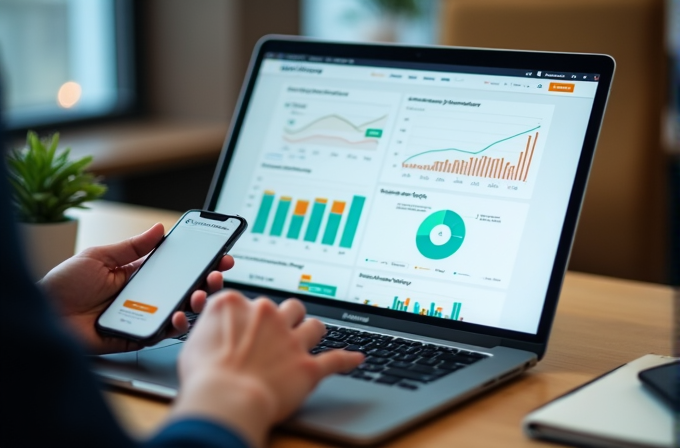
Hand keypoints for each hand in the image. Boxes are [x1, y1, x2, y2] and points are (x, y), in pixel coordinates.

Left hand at [39, 223, 233, 353]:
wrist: (42, 316)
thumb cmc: (62, 285)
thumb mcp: (98, 257)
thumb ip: (132, 247)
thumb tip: (159, 229)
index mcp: (138, 274)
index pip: (177, 266)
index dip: (200, 260)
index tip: (220, 253)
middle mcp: (146, 295)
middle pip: (186, 288)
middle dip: (208, 279)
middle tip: (218, 273)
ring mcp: (144, 315)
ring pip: (180, 310)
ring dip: (198, 301)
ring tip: (202, 293)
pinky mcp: (137, 335)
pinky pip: (163, 332)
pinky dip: (176, 325)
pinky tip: (181, 315)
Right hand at [172, 291, 363, 447]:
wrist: (225, 400)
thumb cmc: (204, 376)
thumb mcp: (193, 341)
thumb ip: (211, 326)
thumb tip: (216, 328)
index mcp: (237, 305)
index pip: (249, 301)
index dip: (250, 318)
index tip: (248, 330)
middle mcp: (267, 315)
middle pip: (288, 307)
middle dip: (287, 319)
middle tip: (280, 335)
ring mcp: (290, 339)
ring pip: (313, 325)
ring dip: (312, 332)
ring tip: (309, 340)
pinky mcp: (308, 366)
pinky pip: (336, 360)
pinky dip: (348, 360)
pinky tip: (357, 358)